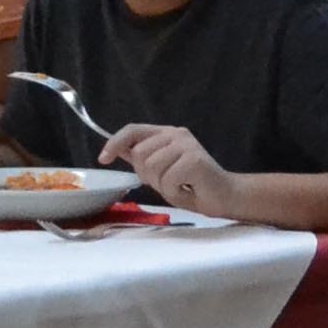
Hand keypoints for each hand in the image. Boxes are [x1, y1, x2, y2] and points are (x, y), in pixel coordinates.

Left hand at [102, 121, 244, 216]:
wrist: (225, 197)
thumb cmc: (193, 186)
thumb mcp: (160, 171)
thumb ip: (142, 158)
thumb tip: (116, 148)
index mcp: (168, 133)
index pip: (133, 130)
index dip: (115, 142)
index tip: (103, 159)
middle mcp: (177, 134)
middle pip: (139, 154)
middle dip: (147, 175)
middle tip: (168, 182)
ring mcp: (187, 145)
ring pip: (151, 168)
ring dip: (162, 186)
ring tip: (180, 186)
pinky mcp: (194, 160)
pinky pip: (168, 180)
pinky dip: (174, 193)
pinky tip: (188, 190)